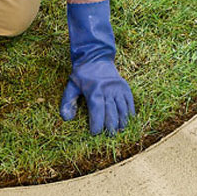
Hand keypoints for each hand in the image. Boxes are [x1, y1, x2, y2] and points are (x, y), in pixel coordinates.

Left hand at [60, 0, 134, 135]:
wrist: (95, 58)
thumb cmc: (81, 75)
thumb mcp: (71, 87)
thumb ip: (67, 102)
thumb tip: (66, 119)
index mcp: (94, 90)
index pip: (98, 110)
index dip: (97, 124)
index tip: (94, 133)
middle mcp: (108, 90)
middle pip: (111, 112)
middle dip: (109, 126)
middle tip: (108, 137)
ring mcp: (118, 88)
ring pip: (122, 109)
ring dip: (121, 122)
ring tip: (118, 132)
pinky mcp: (125, 88)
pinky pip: (129, 103)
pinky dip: (129, 113)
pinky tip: (127, 122)